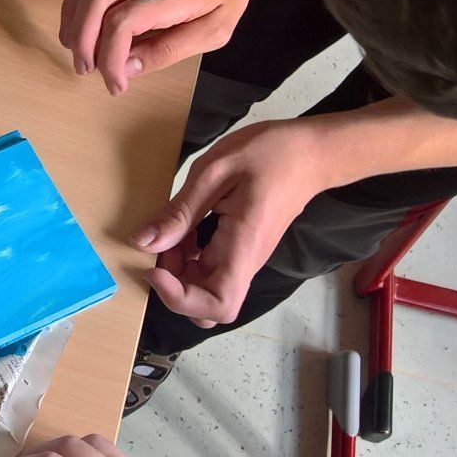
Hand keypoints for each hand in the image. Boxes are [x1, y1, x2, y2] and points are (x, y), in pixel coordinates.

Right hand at [58, 0, 254, 95]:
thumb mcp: (216, 28)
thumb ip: (172, 49)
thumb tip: (130, 67)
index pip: (122, 25)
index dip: (111, 60)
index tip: (116, 84)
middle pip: (95, 1)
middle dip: (82, 41)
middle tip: (86, 67)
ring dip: (71, 16)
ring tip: (74, 42)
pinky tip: (76, 0)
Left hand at [130, 119, 334, 326]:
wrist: (313, 151)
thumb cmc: (270, 154)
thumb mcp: (214, 173)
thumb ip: (180, 212)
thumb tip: (143, 243)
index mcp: (244, 247)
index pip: (218, 305)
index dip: (180, 299)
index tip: (155, 269)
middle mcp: (247, 261)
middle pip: (207, 304)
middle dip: (172, 283)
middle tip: (160, 243)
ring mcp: (245, 257)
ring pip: (205, 286)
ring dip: (178, 267)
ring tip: (170, 229)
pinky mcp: (241, 248)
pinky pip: (211, 266)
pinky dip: (188, 254)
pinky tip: (183, 226)